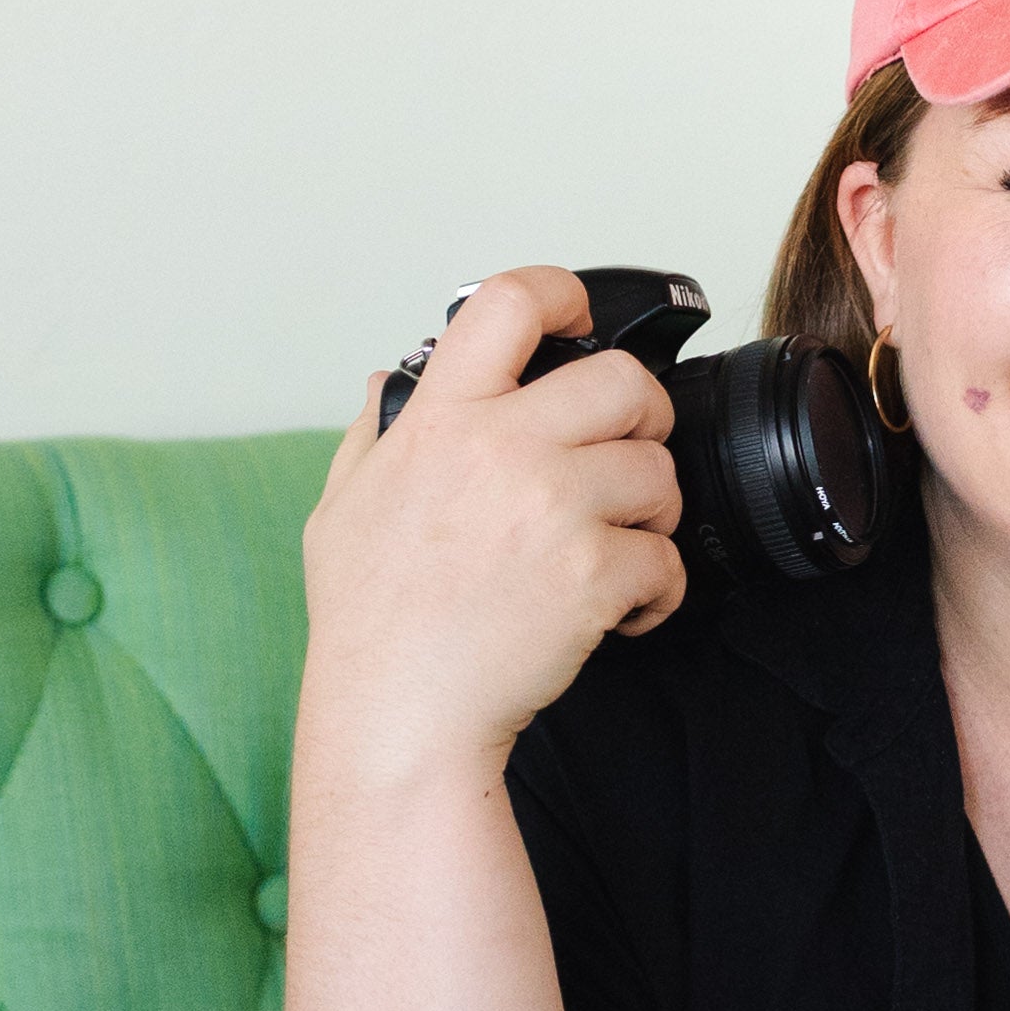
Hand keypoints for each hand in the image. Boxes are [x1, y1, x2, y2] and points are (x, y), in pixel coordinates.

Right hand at [300, 267, 684, 788]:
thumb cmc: (369, 623)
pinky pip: (667, 558)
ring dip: (653, 509)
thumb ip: (374, 432)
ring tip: (618, 545)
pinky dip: (658, 590)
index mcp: (441, 420)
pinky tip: (622, 610)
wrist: (399, 717)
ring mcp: (553, 508)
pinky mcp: (594, 574)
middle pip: (624, 380)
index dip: (557, 293)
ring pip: (659, 470)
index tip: (575, 316)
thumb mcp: (342, 507)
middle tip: (628, 448)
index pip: (508, 303)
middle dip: (644, 413)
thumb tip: (387, 379)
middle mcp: (501, 449)